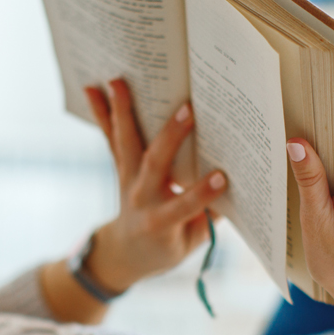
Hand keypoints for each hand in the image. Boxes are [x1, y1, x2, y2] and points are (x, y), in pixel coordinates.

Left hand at [83, 79, 227, 291]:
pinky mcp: (121, 168)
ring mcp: (127, 180)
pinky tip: (91, 89)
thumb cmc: (167, 246)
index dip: (202, 193)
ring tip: (117, 82)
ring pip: (127, 144)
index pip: (184, 206)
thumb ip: (211, 214)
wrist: (127, 252)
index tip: (223, 177)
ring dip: (122, 112)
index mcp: (161, 222)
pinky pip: (112, 139)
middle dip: (171, 137)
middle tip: (187, 109)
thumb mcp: (192, 240)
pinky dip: (103, 114)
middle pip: (155, 165)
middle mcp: (140, 198)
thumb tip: (242, 178)